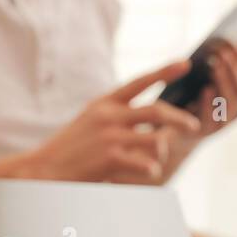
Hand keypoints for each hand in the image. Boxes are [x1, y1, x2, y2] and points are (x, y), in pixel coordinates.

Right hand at [20, 61, 201, 183]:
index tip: (186, 63)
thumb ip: (117, 115)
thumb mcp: (89, 121)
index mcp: (104, 103)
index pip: (140, 81)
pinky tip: (149, 173)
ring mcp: (110, 137)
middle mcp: (108, 116)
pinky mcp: (110, 159)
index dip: (165, 71)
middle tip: (193, 125)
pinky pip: (146, 164)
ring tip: (162, 157)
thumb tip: (151, 115)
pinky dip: (152, 169)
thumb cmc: (69, 148)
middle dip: (180, 118)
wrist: (42, 169)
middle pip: (157, 110)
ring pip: (156, 138)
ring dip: (165, 148)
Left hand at [185, 37, 236, 138]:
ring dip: (224, 82)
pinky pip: (211, 119)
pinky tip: (206, 89)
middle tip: (222, 51)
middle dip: (233, 68)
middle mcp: (236, 109)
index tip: (233, 40)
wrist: (174, 129)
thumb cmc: (195, 96)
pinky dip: (210, 104)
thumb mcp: (212, 76)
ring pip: (230, 103)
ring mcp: (222, 122)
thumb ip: (234, 59)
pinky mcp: (204, 131)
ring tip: (214, 65)